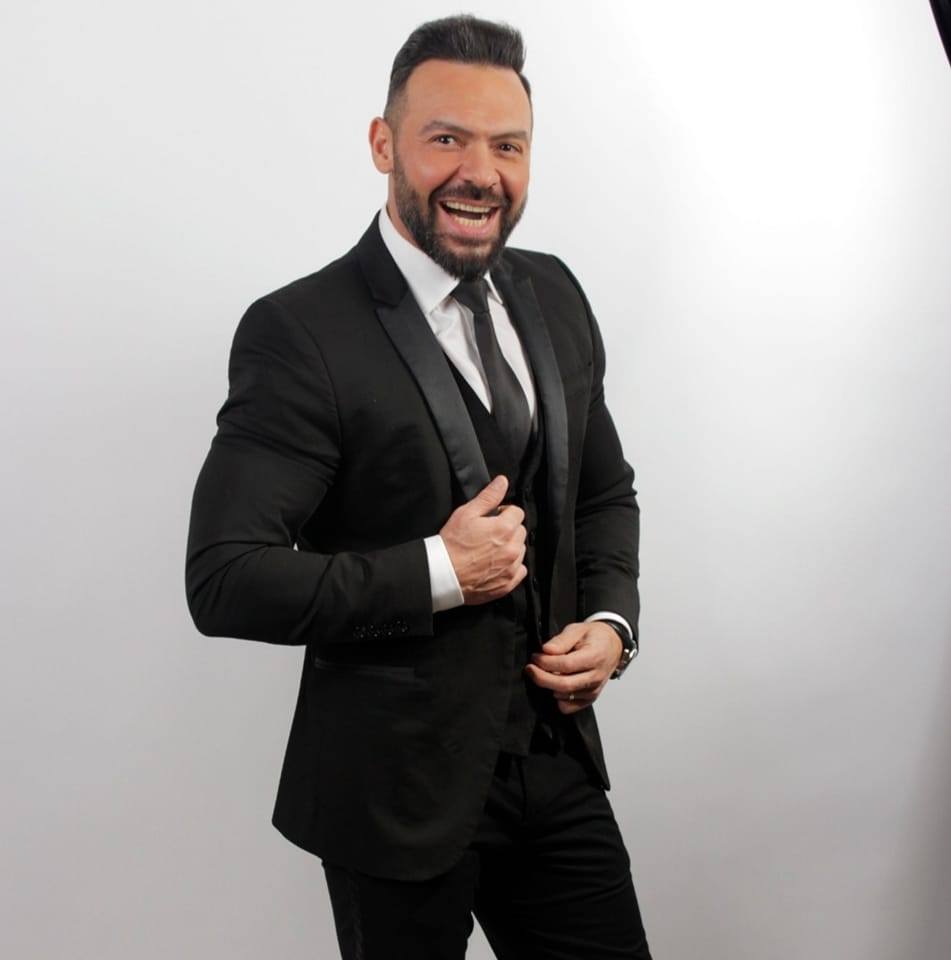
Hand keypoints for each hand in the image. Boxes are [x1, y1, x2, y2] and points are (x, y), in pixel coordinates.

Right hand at [439, 476, 527, 604]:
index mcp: (505, 529)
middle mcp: (512, 548)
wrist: (443, 574)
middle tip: (489, 533)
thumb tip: (502, 482)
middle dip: (508, 529)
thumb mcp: (466, 513)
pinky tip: (496, 564)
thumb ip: (488, 496)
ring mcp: (511, 567)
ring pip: (520, 550)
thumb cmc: (452, 544)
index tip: (493, 517)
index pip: (517, 512)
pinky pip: (520, 570)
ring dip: (510, 547)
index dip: (504, 512)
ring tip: (490, 549)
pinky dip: (512, 567)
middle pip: (520, 531)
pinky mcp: (507, 583)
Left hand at [524, 621, 622, 714]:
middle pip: (564, 685)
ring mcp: (593, 690)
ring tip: (543, 672)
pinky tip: (554, 684)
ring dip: (548, 686)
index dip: (546, 662)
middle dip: (541, 678)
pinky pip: (568, 707)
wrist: (612, 646)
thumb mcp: (577, 629)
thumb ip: (561, 640)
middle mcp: (596, 677)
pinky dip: (557, 698)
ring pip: (564, 696)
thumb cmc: (594, 637)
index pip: (566, 665)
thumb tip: (546, 650)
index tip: (535, 657)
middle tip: (530, 668)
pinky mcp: (589, 699)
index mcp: (595, 656)